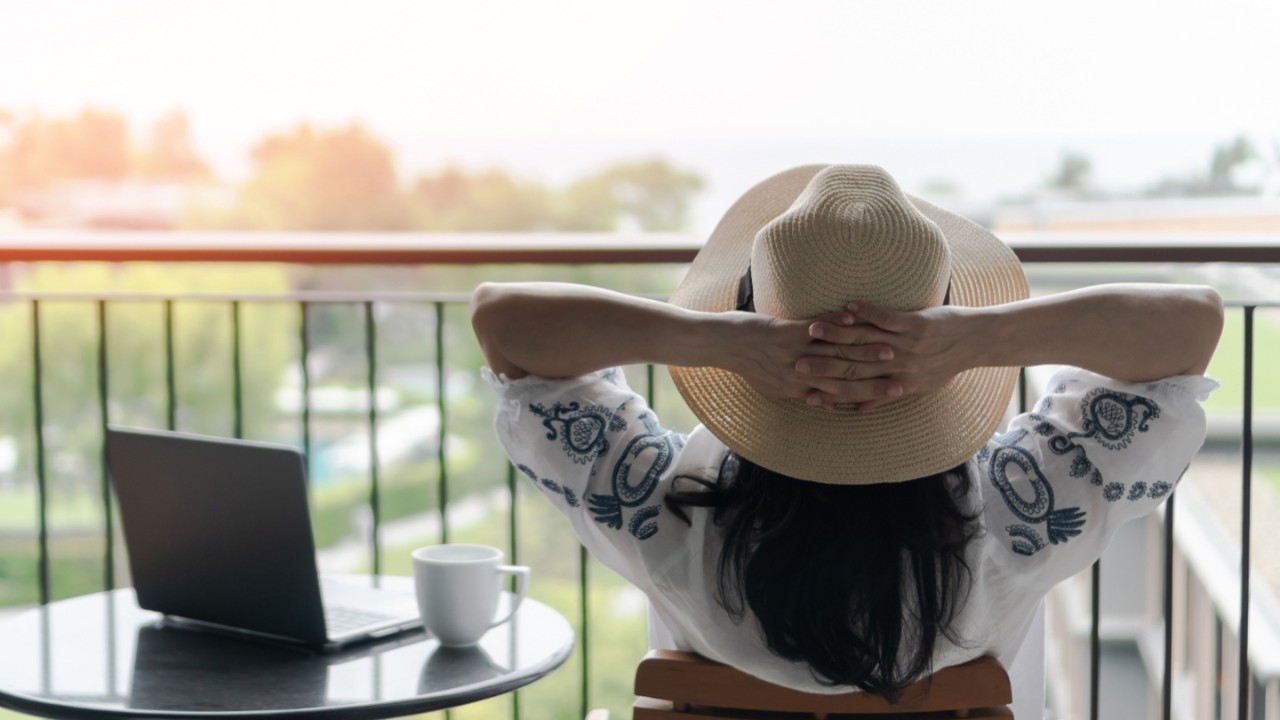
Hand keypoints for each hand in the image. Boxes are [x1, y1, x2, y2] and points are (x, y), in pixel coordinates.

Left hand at [722, 310, 904, 407]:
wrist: (721, 345)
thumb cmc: (748, 365)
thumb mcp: (774, 388)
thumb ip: (799, 393)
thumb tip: (821, 400)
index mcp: (797, 391)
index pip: (840, 396)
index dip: (869, 396)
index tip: (894, 394)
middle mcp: (798, 377)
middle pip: (844, 380)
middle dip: (876, 379)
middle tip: (904, 377)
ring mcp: (792, 355)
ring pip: (835, 356)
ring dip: (864, 351)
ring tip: (891, 348)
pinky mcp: (785, 334)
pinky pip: (815, 330)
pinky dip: (837, 325)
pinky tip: (856, 319)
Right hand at [795, 301, 976, 410]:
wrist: (977, 341)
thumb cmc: (945, 365)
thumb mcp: (918, 388)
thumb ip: (885, 397)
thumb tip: (856, 410)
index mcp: (898, 384)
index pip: (857, 389)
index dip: (830, 390)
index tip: (805, 391)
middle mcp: (900, 367)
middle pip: (855, 366)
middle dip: (824, 364)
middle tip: (796, 363)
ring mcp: (908, 345)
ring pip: (867, 340)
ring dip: (839, 334)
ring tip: (814, 330)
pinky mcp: (917, 324)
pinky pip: (888, 317)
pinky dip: (868, 310)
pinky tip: (848, 304)